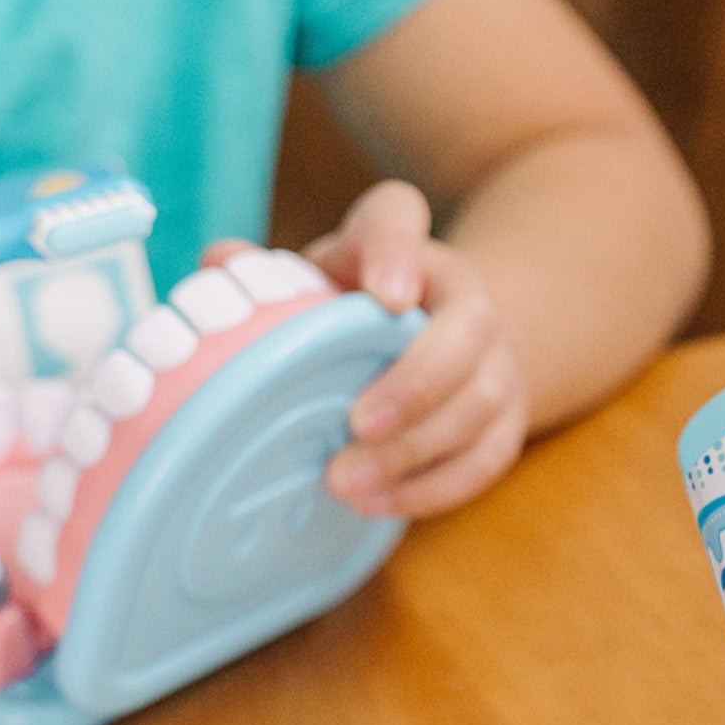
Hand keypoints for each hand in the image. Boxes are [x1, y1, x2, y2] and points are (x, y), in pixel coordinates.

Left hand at [300, 180, 530, 516]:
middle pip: (468, 331)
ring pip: (482, 403)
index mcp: (410, 251)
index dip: (395, 254)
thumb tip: (217, 262)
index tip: (383, 295)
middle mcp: (469, 300)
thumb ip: (273, 272)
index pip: (401, 221)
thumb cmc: (370, 312)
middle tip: (354, 424)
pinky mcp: (507, 425)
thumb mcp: (326, 280)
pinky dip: (432, 488)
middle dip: (416, 383)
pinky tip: (376, 503)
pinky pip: (487, 460)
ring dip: (415, 449)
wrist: (454, 340)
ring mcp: (498, 364)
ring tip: (346, 482)